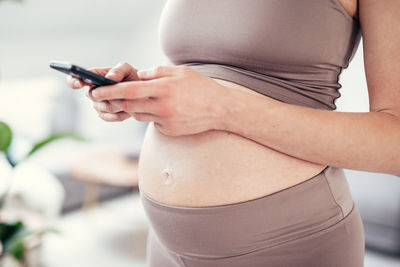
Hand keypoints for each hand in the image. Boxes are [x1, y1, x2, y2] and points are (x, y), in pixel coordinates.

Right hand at [66, 62, 139, 121]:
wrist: (142, 93)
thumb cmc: (132, 77)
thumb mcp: (127, 69)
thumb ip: (118, 70)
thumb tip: (109, 78)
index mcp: (93, 77)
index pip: (75, 79)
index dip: (74, 81)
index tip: (79, 83)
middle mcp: (92, 91)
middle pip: (92, 95)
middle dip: (108, 94)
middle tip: (122, 92)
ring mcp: (97, 105)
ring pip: (104, 107)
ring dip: (118, 103)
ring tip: (130, 99)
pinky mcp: (104, 115)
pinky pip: (110, 117)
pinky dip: (121, 113)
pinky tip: (129, 108)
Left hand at [90, 65, 231, 135]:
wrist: (220, 109)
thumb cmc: (201, 87)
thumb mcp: (180, 72)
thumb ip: (157, 72)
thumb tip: (138, 76)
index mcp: (164, 89)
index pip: (129, 91)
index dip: (109, 91)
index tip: (96, 90)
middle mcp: (163, 106)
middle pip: (128, 106)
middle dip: (114, 101)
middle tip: (106, 97)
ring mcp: (166, 121)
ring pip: (138, 115)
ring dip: (132, 108)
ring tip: (135, 100)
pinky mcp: (169, 130)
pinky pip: (152, 122)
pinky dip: (149, 115)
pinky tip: (159, 109)